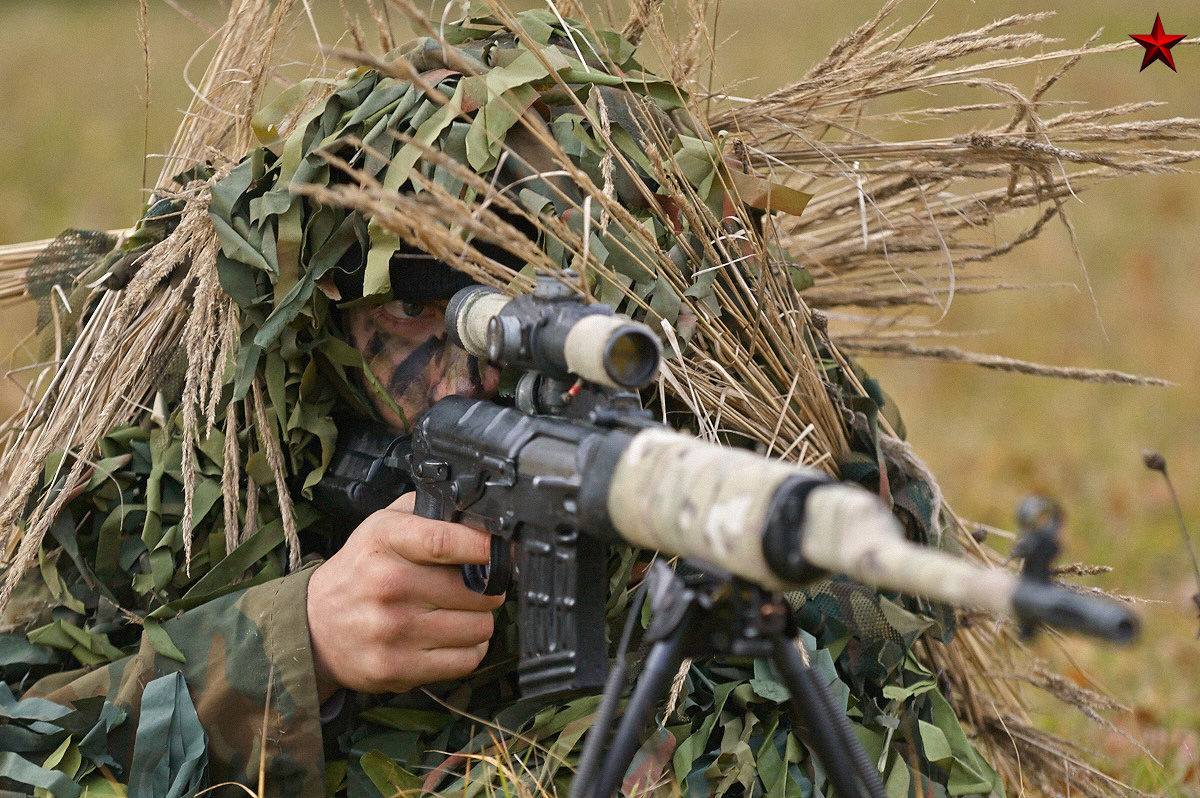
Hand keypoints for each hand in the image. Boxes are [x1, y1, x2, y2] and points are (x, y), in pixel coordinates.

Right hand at [306, 493, 504, 701]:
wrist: (315, 626)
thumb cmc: (361, 571)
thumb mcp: (383, 525)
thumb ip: (429, 512)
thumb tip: (482, 518)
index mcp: (386, 542)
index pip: (445, 542)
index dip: (484, 546)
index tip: (503, 550)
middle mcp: (389, 585)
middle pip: (477, 591)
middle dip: (488, 589)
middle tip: (476, 588)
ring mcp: (393, 630)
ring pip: (479, 627)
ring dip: (479, 621)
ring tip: (459, 613)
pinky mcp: (398, 667)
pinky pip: (466, 660)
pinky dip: (470, 650)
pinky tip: (452, 638)